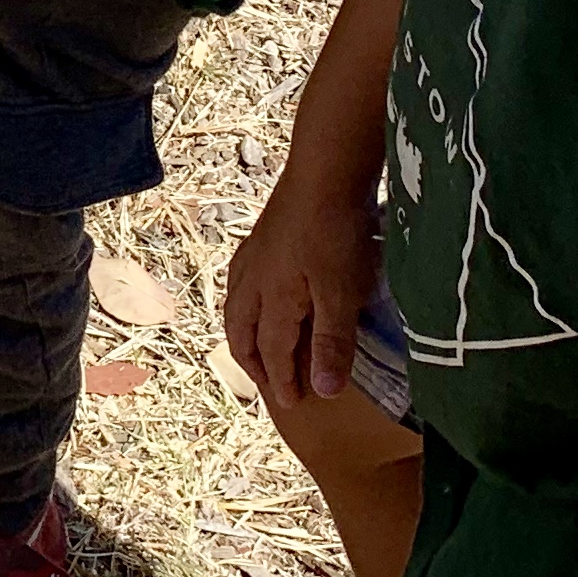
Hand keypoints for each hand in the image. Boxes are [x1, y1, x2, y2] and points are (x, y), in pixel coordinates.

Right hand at [221, 168, 383, 405]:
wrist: (324, 172)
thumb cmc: (336, 233)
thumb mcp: (342, 293)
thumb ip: (331, 341)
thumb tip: (321, 391)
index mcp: (272, 301)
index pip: (273, 352)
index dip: (282, 380)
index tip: (290, 404)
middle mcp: (252, 283)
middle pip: (242, 333)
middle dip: (252, 363)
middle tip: (266, 386)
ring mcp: (253, 257)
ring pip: (236, 307)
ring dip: (242, 335)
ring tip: (253, 348)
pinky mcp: (259, 237)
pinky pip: (239, 284)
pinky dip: (243, 304)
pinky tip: (255, 295)